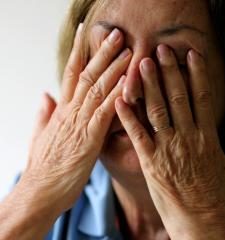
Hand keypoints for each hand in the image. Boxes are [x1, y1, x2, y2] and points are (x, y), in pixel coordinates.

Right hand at [20, 26, 131, 213]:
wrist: (40, 191)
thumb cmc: (44, 165)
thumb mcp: (41, 135)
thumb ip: (45, 113)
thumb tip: (45, 95)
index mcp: (62, 110)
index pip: (71, 74)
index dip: (79, 52)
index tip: (87, 33)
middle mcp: (70, 112)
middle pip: (87, 76)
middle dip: (102, 54)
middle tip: (117, 35)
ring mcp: (79, 124)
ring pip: (97, 90)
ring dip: (113, 69)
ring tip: (128, 51)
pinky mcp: (89, 139)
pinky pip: (104, 113)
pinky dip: (115, 97)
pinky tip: (126, 83)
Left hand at [116, 44, 224, 238]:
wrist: (201, 222)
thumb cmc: (219, 197)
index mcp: (207, 137)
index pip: (201, 98)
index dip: (196, 74)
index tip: (189, 55)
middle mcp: (187, 138)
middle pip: (177, 98)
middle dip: (168, 72)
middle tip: (159, 50)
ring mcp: (167, 149)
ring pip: (157, 111)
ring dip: (149, 86)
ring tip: (141, 64)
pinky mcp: (150, 162)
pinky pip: (137, 135)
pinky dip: (128, 116)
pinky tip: (119, 100)